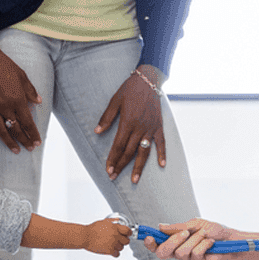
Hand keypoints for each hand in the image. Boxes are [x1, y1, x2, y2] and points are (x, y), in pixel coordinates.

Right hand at [0, 41, 41, 153]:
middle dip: (24, 140)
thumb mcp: (23, 77)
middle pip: (16, 129)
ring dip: (9, 142)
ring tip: (15, 151)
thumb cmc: (6, 66)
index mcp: (18, 100)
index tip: (37, 142)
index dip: (33, 133)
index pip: (28, 122)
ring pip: (1, 130)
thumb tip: (39, 102)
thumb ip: (31, 92)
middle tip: (30, 148)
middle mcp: (5, 106)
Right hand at [84, 218, 132, 256]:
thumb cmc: (92, 229)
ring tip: (113, 245)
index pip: (128, 231)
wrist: (85, 236)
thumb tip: (117, 220)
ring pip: (122, 248)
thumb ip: (112, 221)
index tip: (128, 234)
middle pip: (127, 241)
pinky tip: (112, 251)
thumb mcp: (104, 221)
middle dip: (124, 240)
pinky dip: (115, 253)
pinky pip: (117, 254)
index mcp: (115, 228)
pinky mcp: (109, 251)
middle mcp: (116, 235)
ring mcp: (113, 244)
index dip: (129, 233)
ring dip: (118, 247)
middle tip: (120, 240)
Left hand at [96, 65, 165, 182]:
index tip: (108, 170)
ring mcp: (150, 128)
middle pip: (129, 152)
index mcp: (127, 122)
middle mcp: (139, 128)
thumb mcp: (115, 100)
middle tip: (113, 177)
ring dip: (138, 167)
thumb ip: (107, 118)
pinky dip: (162, 153)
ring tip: (134, 179)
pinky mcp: (159, 126)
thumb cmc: (130, 89)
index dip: (112, 159)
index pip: (118, 146)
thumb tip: (97, 131)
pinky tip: (162, 164)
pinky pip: (161, 142)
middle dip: (121, 166)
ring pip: (144, 151)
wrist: (149, 80)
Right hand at [144, 219, 232, 259]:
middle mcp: (178, 252)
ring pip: (181, 251)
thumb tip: (160, 226)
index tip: (148, 237)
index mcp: (175, 241)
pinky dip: (204, 244)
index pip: (157, 245)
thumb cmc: (212, 231)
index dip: (150, 243)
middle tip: (186, 233)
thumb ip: (177, 228)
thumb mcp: (194, 224)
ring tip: (204, 235)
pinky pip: (195, 254)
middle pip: (163, 252)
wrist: (229, 239)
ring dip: (195, 239)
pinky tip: (210, 243)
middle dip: (173, 240)